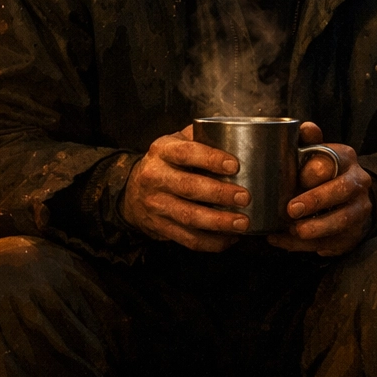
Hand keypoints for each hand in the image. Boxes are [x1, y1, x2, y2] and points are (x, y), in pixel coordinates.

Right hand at [120, 124, 249, 251]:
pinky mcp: (160, 227)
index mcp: (162, 150)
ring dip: (219, 222)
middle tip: (244, 197)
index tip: (234, 166)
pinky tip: (230, 238)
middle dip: (219, 193)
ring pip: (189, 216)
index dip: (211, 159)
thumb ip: (201, 137)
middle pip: (189, 187)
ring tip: (242, 223)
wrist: (132, 190)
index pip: (186, 153)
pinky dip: (211, 242)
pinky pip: (187, 238)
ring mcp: (156, 205)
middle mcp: (155, 177)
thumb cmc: (167, 162)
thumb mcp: (176, 142)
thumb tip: (239, 134)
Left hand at [268, 122, 372, 256]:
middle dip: (316, 200)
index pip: (333, 163)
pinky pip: (333, 242)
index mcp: (347, 159)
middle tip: (291, 209)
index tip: (297, 179)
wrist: (350, 199)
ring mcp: (360, 210)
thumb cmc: (323, 173)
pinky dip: (307, 246)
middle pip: (342, 191)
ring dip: (316, 228)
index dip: (314, 172)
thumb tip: (305, 127)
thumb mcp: (317, 153)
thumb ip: (309, 141)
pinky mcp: (354, 234)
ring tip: (292, 231)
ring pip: (343, 220)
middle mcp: (359, 182)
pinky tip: (284, 241)